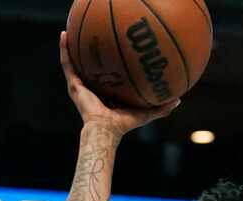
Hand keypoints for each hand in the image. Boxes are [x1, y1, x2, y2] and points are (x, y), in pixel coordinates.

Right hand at [60, 31, 178, 136]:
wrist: (106, 128)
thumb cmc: (124, 124)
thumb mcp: (146, 113)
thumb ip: (162, 107)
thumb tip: (178, 100)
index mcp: (106, 95)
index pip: (107, 77)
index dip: (110, 66)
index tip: (116, 52)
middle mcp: (92, 89)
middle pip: (90, 68)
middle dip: (91, 54)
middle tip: (95, 38)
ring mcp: (81, 86)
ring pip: (75, 62)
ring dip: (72, 46)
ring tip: (71, 30)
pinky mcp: (73, 84)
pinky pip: (67, 63)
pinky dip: (64, 48)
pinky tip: (64, 34)